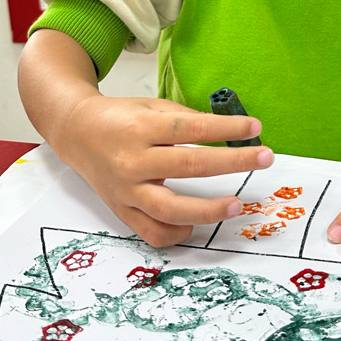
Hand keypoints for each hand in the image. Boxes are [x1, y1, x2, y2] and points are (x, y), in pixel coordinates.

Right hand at [63, 93, 272, 246]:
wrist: (77, 133)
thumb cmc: (119, 117)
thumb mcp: (151, 106)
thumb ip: (186, 120)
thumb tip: (228, 132)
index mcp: (141, 128)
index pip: (192, 129)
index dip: (227, 130)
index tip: (254, 129)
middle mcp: (132, 161)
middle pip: (190, 165)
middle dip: (233, 163)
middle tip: (264, 158)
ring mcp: (127, 190)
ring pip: (171, 209)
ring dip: (209, 210)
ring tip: (236, 205)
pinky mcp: (122, 211)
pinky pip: (153, 232)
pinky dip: (178, 233)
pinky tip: (196, 225)